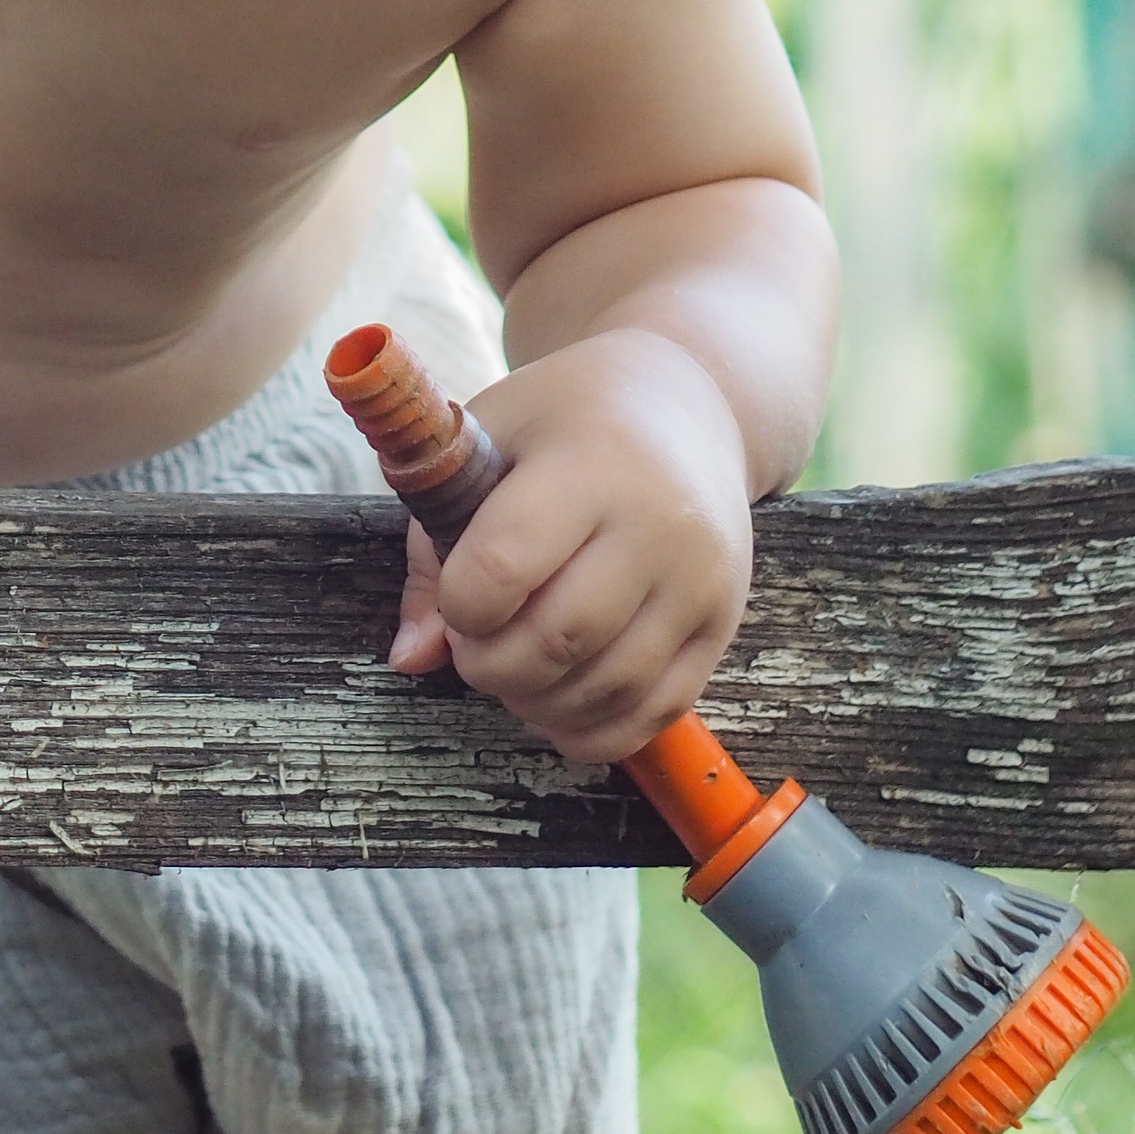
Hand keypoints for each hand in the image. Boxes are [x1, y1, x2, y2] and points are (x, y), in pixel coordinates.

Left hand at [384, 332, 751, 761]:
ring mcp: (701, 579)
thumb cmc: (566, 419)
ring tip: (513, 672)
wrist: (685, 402)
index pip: (504, 565)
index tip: (455, 595)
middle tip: (475, 645)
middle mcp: (659, 523)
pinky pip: (655, 711)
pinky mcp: (725, 623)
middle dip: (491, 665)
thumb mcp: (487, 440)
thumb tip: (409, 658)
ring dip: (538, 704)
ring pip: (607, 687)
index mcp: (590, 460)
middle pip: (558, 638)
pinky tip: (558, 704)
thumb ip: (434, 546)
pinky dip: (595, 731)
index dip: (459, 603)